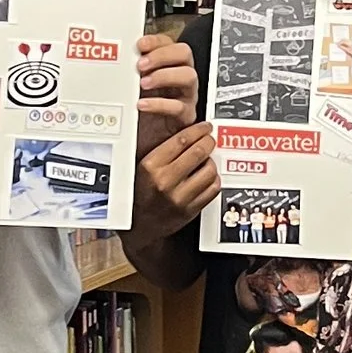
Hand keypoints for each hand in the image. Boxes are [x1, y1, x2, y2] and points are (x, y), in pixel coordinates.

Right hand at [131, 118, 218, 244]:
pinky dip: (214, 180)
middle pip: (198, 152)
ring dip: (211, 162)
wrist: (137, 225)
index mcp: (151, 167)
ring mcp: (179, 197)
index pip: (181, 140)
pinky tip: (208, 177)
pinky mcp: (190, 210)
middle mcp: (165, 181)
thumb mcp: (142, 168)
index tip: (204, 127)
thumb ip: (163, 151)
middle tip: (210, 139)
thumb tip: (188, 134)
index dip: (198, 130)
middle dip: (208, 142)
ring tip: (206, 161)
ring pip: (209, 170)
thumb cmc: (139, 194)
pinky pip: (212, 189)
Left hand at [136, 33, 198, 153]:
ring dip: (164, 76)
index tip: (140, 45)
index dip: (156, 41)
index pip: (170, 43)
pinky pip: (180, 106)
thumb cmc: (137, 114)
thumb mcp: (130, 88)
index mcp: (168, 66)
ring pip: (189, 76)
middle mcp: (179, 78)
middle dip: (162, 55)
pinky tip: (143, 105)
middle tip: (142, 64)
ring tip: (144, 83)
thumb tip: (114, 57)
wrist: (140, 143)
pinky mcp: (185, 117)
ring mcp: (185, 96)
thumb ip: (127, 72)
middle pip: (184, 54)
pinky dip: (160, 104)